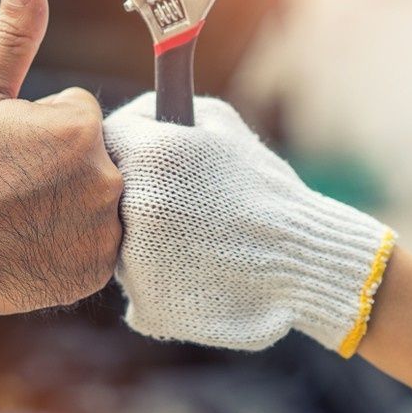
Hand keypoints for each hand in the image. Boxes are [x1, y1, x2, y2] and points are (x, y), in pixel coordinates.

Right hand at [0, 0, 122, 326]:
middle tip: (5, 186)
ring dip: (67, 201)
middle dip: (57, 163)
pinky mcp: (93, 273)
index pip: (79, 112)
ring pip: (95, 197)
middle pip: (92, 155)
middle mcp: (105, 182)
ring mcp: (102, 234)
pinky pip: (94, 242)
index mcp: (80, 129)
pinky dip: (68, 242)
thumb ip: (15, 36)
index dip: (36, 127)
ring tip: (13, 215)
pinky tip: (26, 243)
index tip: (1, 153)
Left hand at [103, 93, 394, 356]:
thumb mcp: (221, 124)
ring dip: (142, 236)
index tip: (148, 151)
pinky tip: (195, 268)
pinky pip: (136, 282)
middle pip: (105, 194)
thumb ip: (167, 109)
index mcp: (150, 157)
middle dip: (135, 192)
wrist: (306, 262)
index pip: (108, 139)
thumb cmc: (265, 188)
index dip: (129, 143)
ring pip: (115, 242)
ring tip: (195, 238)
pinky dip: (158, 277)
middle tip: (179, 201)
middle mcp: (134, 208)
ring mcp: (136, 261)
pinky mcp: (146, 303)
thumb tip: (133, 112)